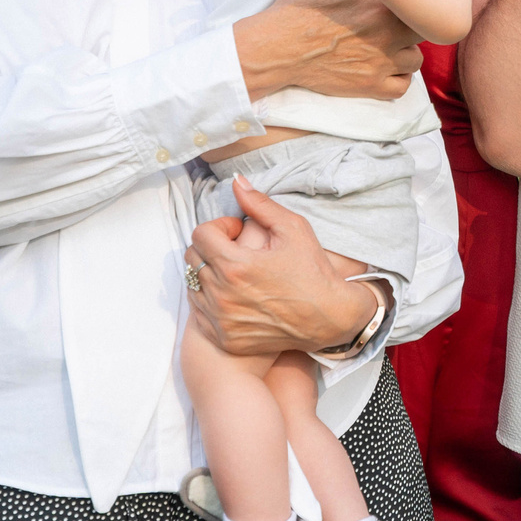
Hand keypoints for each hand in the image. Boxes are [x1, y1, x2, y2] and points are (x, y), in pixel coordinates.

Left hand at [186, 179, 383, 355]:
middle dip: (211, 246)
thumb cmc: (313, 271)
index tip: (238, 230)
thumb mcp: (293, 228)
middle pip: (191, 258)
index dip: (220, 226)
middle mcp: (222, 295)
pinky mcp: (225, 338)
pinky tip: (235, 294)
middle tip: (236, 249)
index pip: (200, 234)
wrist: (328, 318)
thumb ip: (260, 204)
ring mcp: (222, 320)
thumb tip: (236, 182)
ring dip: (208, 272)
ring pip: (192, 285)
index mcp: (235, 265)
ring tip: (236, 272)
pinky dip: (210, 300)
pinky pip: (199, 312)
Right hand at [236, 0, 420, 102]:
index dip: (405, 6)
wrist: (278, 46)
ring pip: (414, 60)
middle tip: (386, 28)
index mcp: (382, 4)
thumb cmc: (303, 6)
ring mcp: (382, 62)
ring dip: (402, 55)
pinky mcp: (373, 86)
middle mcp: (388, 33)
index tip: (395, 7)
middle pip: (417, 33)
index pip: (414, 5)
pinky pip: (402, 86)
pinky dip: (394, 79)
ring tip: (381, 48)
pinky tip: (378, 68)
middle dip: (406, 30)